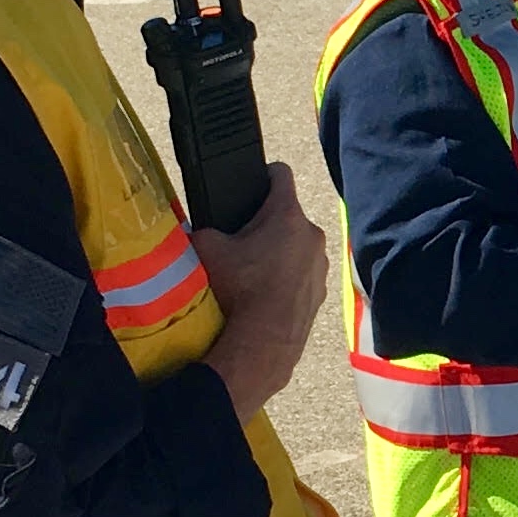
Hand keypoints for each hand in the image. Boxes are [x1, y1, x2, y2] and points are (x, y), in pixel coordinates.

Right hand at [196, 165, 329, 416]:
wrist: (262, 343)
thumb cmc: (237, 291)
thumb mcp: (205, 248)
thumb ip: (203, 228)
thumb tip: (197, 228)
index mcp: (287, 215)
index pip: (280, 173)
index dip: (264, 172)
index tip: (255, 180)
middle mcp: (312, 235)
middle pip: (288, 215)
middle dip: (266, 222)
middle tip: (240, 240)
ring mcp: (320, 266)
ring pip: (297, 247)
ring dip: (278, 252)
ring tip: (251, 271)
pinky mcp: (320, 293)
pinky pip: (301, 274)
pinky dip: (287, 278)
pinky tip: (265, 293)